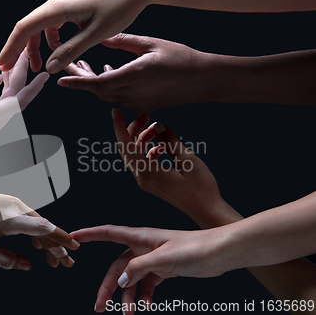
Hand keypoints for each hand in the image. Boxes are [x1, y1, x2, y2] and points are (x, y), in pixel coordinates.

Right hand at [0, 0, 148, 72]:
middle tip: (11, 69)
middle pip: (28, 28)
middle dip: (18, 49)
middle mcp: (56, 3)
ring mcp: (63, 3)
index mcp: (57, 9)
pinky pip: (53, 24)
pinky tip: (59, 51)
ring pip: (40, 27)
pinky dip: (50, 40)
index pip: (24, 29)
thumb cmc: (119, 5)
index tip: (1, 64)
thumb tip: (49, 67)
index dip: (10, 48)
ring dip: (37, 47)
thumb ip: (70, 51)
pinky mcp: (71, 5)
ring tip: (40, 66)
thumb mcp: (95, 34)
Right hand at [0, 50, 48, 142]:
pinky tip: (3, 74)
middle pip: (17, 97)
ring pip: (12, 99)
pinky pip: (4, 102)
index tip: (45, 75)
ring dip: (14, 80)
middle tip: (26, 54)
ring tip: (15, 60)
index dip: (32, 87)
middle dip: (22, 75)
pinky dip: (6, 87)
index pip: (17, 101)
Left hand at [0, 172, 78, 269]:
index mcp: (10, 219)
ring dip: (48, 242)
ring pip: (38, 224)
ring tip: (54, 262)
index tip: (75, 248)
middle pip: (45, 228)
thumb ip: (6, 260)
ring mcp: (15, 203)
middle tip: (68, 265)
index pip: (44, 228)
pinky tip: (38, 246)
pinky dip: (37, 233)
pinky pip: (30, 219)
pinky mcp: (11, 204)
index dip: (61, 238)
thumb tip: (28, 265)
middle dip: (58, 247)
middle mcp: (17, 208)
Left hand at [59, 33, 211, 112]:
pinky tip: (109, 72)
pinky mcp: (143, 106)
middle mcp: (133, 94)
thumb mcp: (150, 44)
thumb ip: (123, 42)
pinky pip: (118, 98)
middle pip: (97, 91)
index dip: (77, 84)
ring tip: (86, 66)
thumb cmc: (181, 59)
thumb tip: (101, 37)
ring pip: (106, 95)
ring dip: (94, 83)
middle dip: (80, 80)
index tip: (60, 82)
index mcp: (133, 76)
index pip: (96, 83)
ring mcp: (138, 103)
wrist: (202, 80)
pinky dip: (109, 87)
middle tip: (70, 66)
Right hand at [71, 225, 226, 313]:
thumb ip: (138, 268)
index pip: (108, 233)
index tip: (73, 236)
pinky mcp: (163, 270)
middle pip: (118, 267)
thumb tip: (121, 280)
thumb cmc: (194, 248)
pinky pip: (146, 285)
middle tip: (99, 305)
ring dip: (127, 296)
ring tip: (127, 313)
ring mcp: (152, 259)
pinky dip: (144, 296)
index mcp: (140, 238)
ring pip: (132, 279)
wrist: (219, 253)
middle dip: (108, 286)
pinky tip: (146, 306)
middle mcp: (143, 247)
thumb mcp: (163, 258)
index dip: (89, 234)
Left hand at [111, 109, 235, 227]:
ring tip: (156, 129)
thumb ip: (170, 141)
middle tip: (146, 115)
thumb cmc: (201, 189)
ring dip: (142, 139)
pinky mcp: (152, 182)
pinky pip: (143, 162)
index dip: (119, 126)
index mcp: (147, 172)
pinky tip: (162, 146)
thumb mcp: (188, 160)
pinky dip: (148, 150)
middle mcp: (142, 178)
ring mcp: (146, 181)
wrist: (206, 211)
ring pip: (135, 154)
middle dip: (133, 129)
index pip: (126, 145)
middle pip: (127, 149)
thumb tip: (157, 125)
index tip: (115, 111)